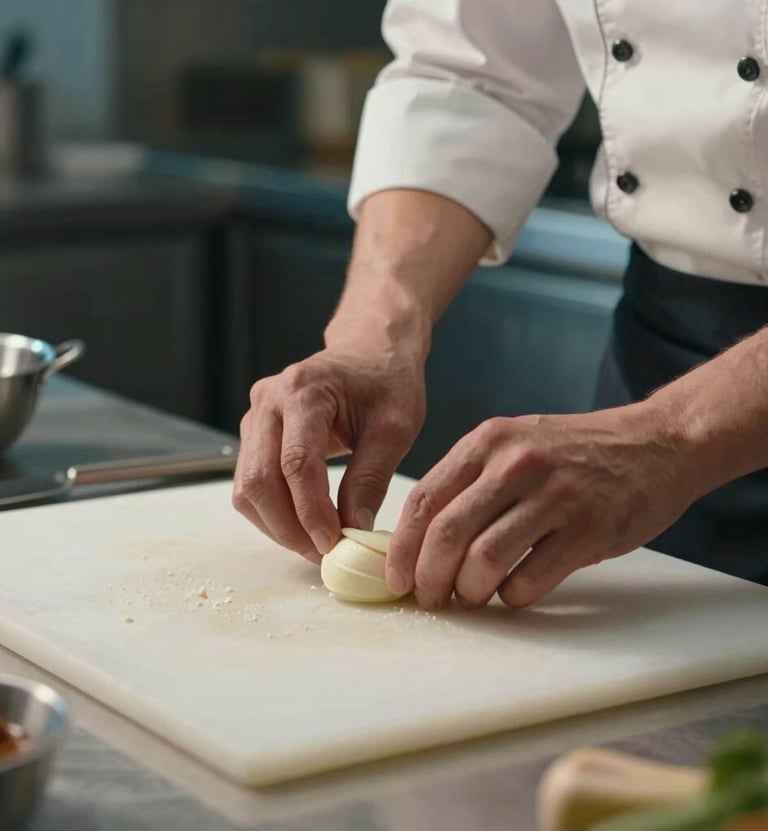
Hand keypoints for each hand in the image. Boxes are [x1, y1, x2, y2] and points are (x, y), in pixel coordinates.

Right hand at [233, 346, 425, 561]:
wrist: (370, 351)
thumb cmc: (387, 382)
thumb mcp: (395, 428)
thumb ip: (371, 479)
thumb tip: (354, 530)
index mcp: (303, 391)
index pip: (296, 464)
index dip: (311, 512)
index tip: (334, 545)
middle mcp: (268, 402)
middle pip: (259, 480)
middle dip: (289, 527)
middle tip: (325, 554)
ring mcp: (255, 418)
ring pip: (247, 488)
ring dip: (278, 525)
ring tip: (318, 543)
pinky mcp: (255, 435)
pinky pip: (252, 484)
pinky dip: (274, 512)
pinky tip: (306, 524)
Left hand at [385, 404, 695, 608]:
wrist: (655, 443)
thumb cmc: (574, 452)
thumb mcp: (514, 445)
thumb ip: (470, 481)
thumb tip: (421, 540)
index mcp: (488, 442)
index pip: (424, 499)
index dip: (402, 547)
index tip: (396, 578)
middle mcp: (516, 464)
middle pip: (447, 533)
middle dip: (429, 578)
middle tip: (430, 598)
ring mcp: (554, 495)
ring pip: (485, 560)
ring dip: (470, 591)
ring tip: (474, 596)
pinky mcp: (589, 529)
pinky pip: (531, 579)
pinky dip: (513, 596)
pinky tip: (514, 591)